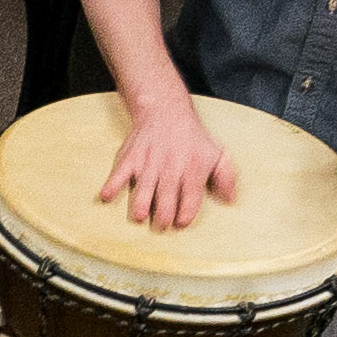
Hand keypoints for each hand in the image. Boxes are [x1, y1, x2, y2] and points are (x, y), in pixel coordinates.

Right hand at [102, 86, 236, 230]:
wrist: (165, 111)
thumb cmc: (192, 138)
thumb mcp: (216, 153)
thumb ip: (226, 177)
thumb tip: (230, 200)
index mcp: (192, 168)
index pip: (190, 194)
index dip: (186, 210)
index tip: (181, 222)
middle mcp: (170, 167)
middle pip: (166, 194)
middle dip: (163, 213)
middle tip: (160, 225)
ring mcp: (149, 163)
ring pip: (144, 186)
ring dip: (140, 202)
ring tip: (138, 216)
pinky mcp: (131, 158)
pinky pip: (119, 172)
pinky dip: (112, 184)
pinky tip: (106, 196)